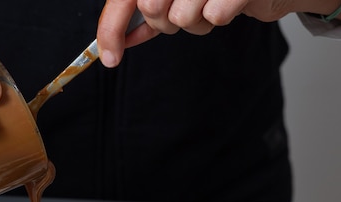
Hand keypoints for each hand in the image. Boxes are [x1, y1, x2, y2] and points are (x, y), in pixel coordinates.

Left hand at [97, 0, 340, 67]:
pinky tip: (231, 5)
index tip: (110, 57)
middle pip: (150, 7)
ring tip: (215, 4)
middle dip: (167, 22)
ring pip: (182, 16)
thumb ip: (146, 19)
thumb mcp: (181, 1)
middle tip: (189, 11)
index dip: (112, 27)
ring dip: (199, 22)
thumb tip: (114, 46)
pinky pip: (214, 14)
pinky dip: (220, 16)